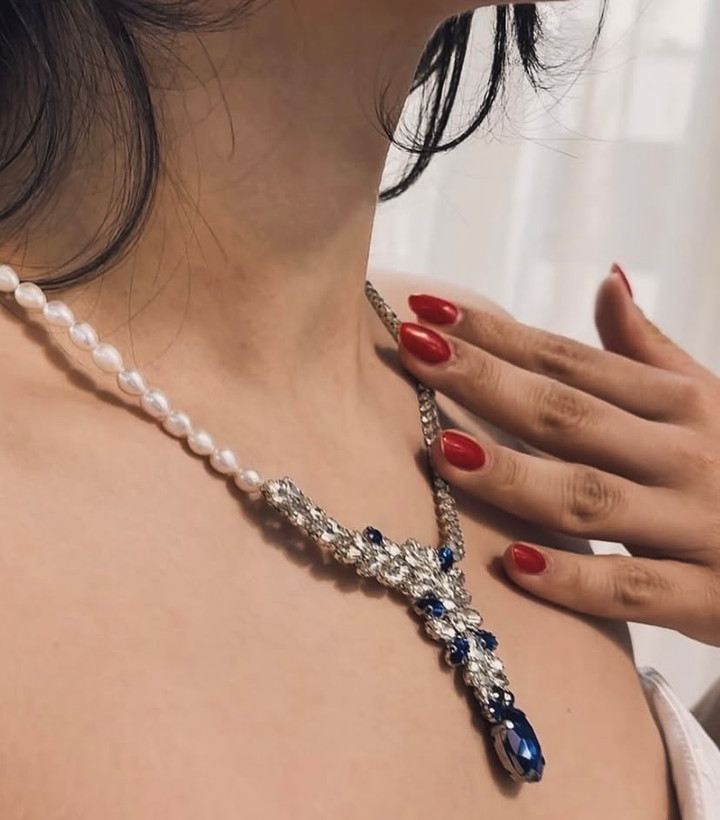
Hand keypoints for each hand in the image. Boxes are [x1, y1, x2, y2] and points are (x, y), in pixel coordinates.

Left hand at [398, 266, 719, 645]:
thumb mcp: (706, 401)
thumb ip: (648, 348)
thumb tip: (608, 278)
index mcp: (679, 404)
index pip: (571, 362)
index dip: (498, 335)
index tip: (429, 310)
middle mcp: (684, 456)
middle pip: (568, 415)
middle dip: (487, 382)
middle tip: (414, 350)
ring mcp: (696, 526)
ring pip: (589, 497)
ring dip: (514, 475)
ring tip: (444, 451)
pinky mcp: (708, 598)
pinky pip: (631, 589)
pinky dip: (574, 580)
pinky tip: (515, 564)